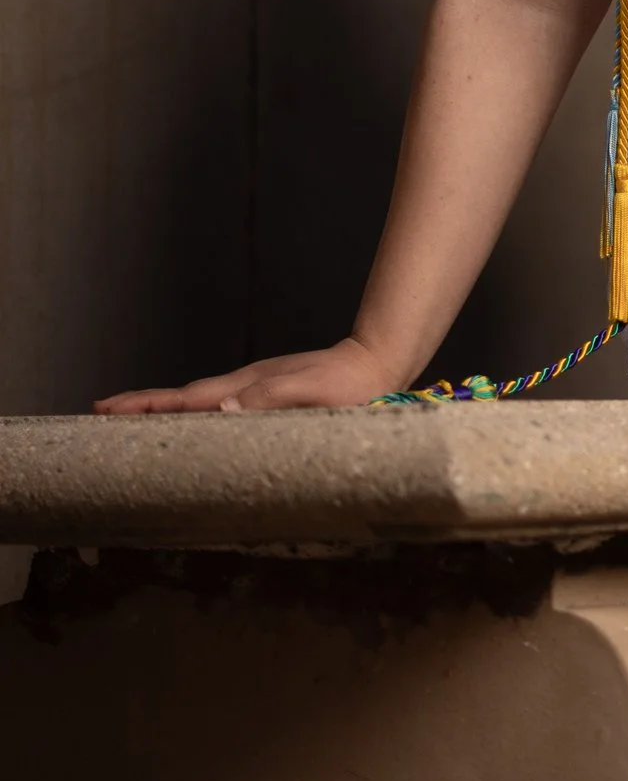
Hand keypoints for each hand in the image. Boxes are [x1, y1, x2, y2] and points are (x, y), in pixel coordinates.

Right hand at [96, 340, 400, 415]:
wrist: (375, 361)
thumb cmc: (346, 384)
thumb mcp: (308, 393)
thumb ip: (266, 399)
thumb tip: (219, 408)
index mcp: (245, 387)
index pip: (186, 400)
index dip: (147, 407)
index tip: (108, 410)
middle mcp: (242, 385)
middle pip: (181, 397)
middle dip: (140, 406)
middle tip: (99, 413)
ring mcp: (252, 387)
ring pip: (196, 399)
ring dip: (161, 408)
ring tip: (129, 416)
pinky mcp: (266, 392)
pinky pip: (216, 403)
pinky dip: (191, 410)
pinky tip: (191, 419)